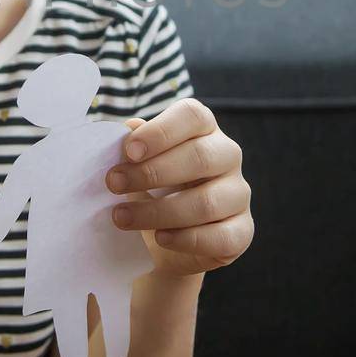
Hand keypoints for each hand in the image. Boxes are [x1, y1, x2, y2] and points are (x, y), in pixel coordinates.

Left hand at [106, 99, 252, 276]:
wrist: (162, 239)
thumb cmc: (149, 189)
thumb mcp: (136, 164)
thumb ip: (132, 146)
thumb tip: (129, 129)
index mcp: (203, 129)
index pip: (192, 116)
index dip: (160, 131)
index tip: (128, 151)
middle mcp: (227, 156)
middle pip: (200, 157)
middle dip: (152, 172)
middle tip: (113, 184)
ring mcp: (238, 194)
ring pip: (207, 202)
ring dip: (158, 212)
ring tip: (121, 217)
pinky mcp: (241, 231)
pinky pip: (221, 237)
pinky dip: (186, 239)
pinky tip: (160, 238)